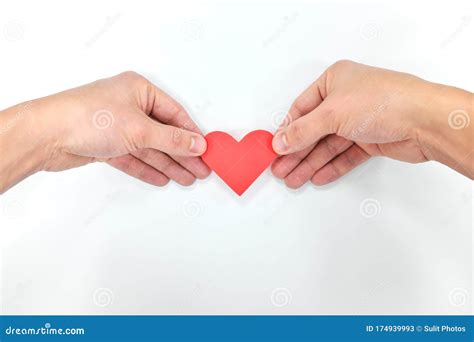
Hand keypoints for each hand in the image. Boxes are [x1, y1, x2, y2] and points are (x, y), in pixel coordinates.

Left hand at [0, 71, 209, 192]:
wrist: (46, 136)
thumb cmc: (87, 117)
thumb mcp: (140, 129)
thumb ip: (172, 140)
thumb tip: (197, 144)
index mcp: (139, 90)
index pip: (174, 114)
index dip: (191, 134)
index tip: (205, 151)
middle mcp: (129, 106)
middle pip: (163, 133)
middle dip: (182, 154)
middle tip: (200, 170)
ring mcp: (117, 125)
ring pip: (149, 147)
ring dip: (167, 164)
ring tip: (186, 178)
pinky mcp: (106, 144)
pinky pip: (133, 157)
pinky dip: (146, 168)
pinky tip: (162, 177)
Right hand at [272, 60, 472, 187]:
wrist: (425, 120)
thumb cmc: (384, 101)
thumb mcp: (332, 113)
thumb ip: (303, 130)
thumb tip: (281, 142)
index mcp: (334, 80)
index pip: (301, 108)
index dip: (287, 130)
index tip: (275, 148)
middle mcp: (346, 99)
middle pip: (313, 129)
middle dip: (297, 152)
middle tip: (281, 169)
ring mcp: (359, 120)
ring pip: (328, 144)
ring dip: (311, 162)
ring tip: (294, 179)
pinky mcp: (371, 139)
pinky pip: (345, 154)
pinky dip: (331, 166)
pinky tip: (317, 176)